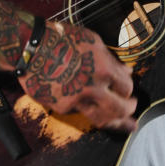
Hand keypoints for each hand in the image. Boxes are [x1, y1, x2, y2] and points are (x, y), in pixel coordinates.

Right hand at [18, 21, 137, 131]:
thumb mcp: (93, 42)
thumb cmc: (62, 39)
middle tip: (132, 107)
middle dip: (129, 110)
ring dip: (117, 124)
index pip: (126, 88)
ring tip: (127, 126)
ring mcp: (76, 101)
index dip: (128, 89)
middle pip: (120, 109)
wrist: (32, 48)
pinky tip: (95, 111)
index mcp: (103, 70)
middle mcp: (92, 89)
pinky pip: (82, 113)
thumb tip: (127, 71)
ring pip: (102, 120)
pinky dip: (91, 112)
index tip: (128, 88)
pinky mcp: (62, 107)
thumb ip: (111, 60)